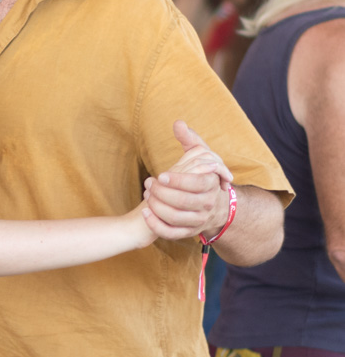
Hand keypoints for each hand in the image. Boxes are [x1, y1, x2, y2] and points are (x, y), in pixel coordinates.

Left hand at [141, 121, 235, 240]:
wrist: (210, 206)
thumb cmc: (201, 177)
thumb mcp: (200, 156)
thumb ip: (190, 140)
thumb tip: (178, 123)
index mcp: (212, 186)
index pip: (197, 184)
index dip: (178, 180)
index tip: (161, 175)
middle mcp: (207, 205)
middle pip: (184, 202)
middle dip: (163, 192)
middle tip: (149, 183)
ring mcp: (198, 221)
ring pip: (176, 218)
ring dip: (157, 207)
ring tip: (146, 195)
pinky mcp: (188, 233)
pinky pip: (171, 233)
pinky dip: (156, 225)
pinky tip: (145, 213)